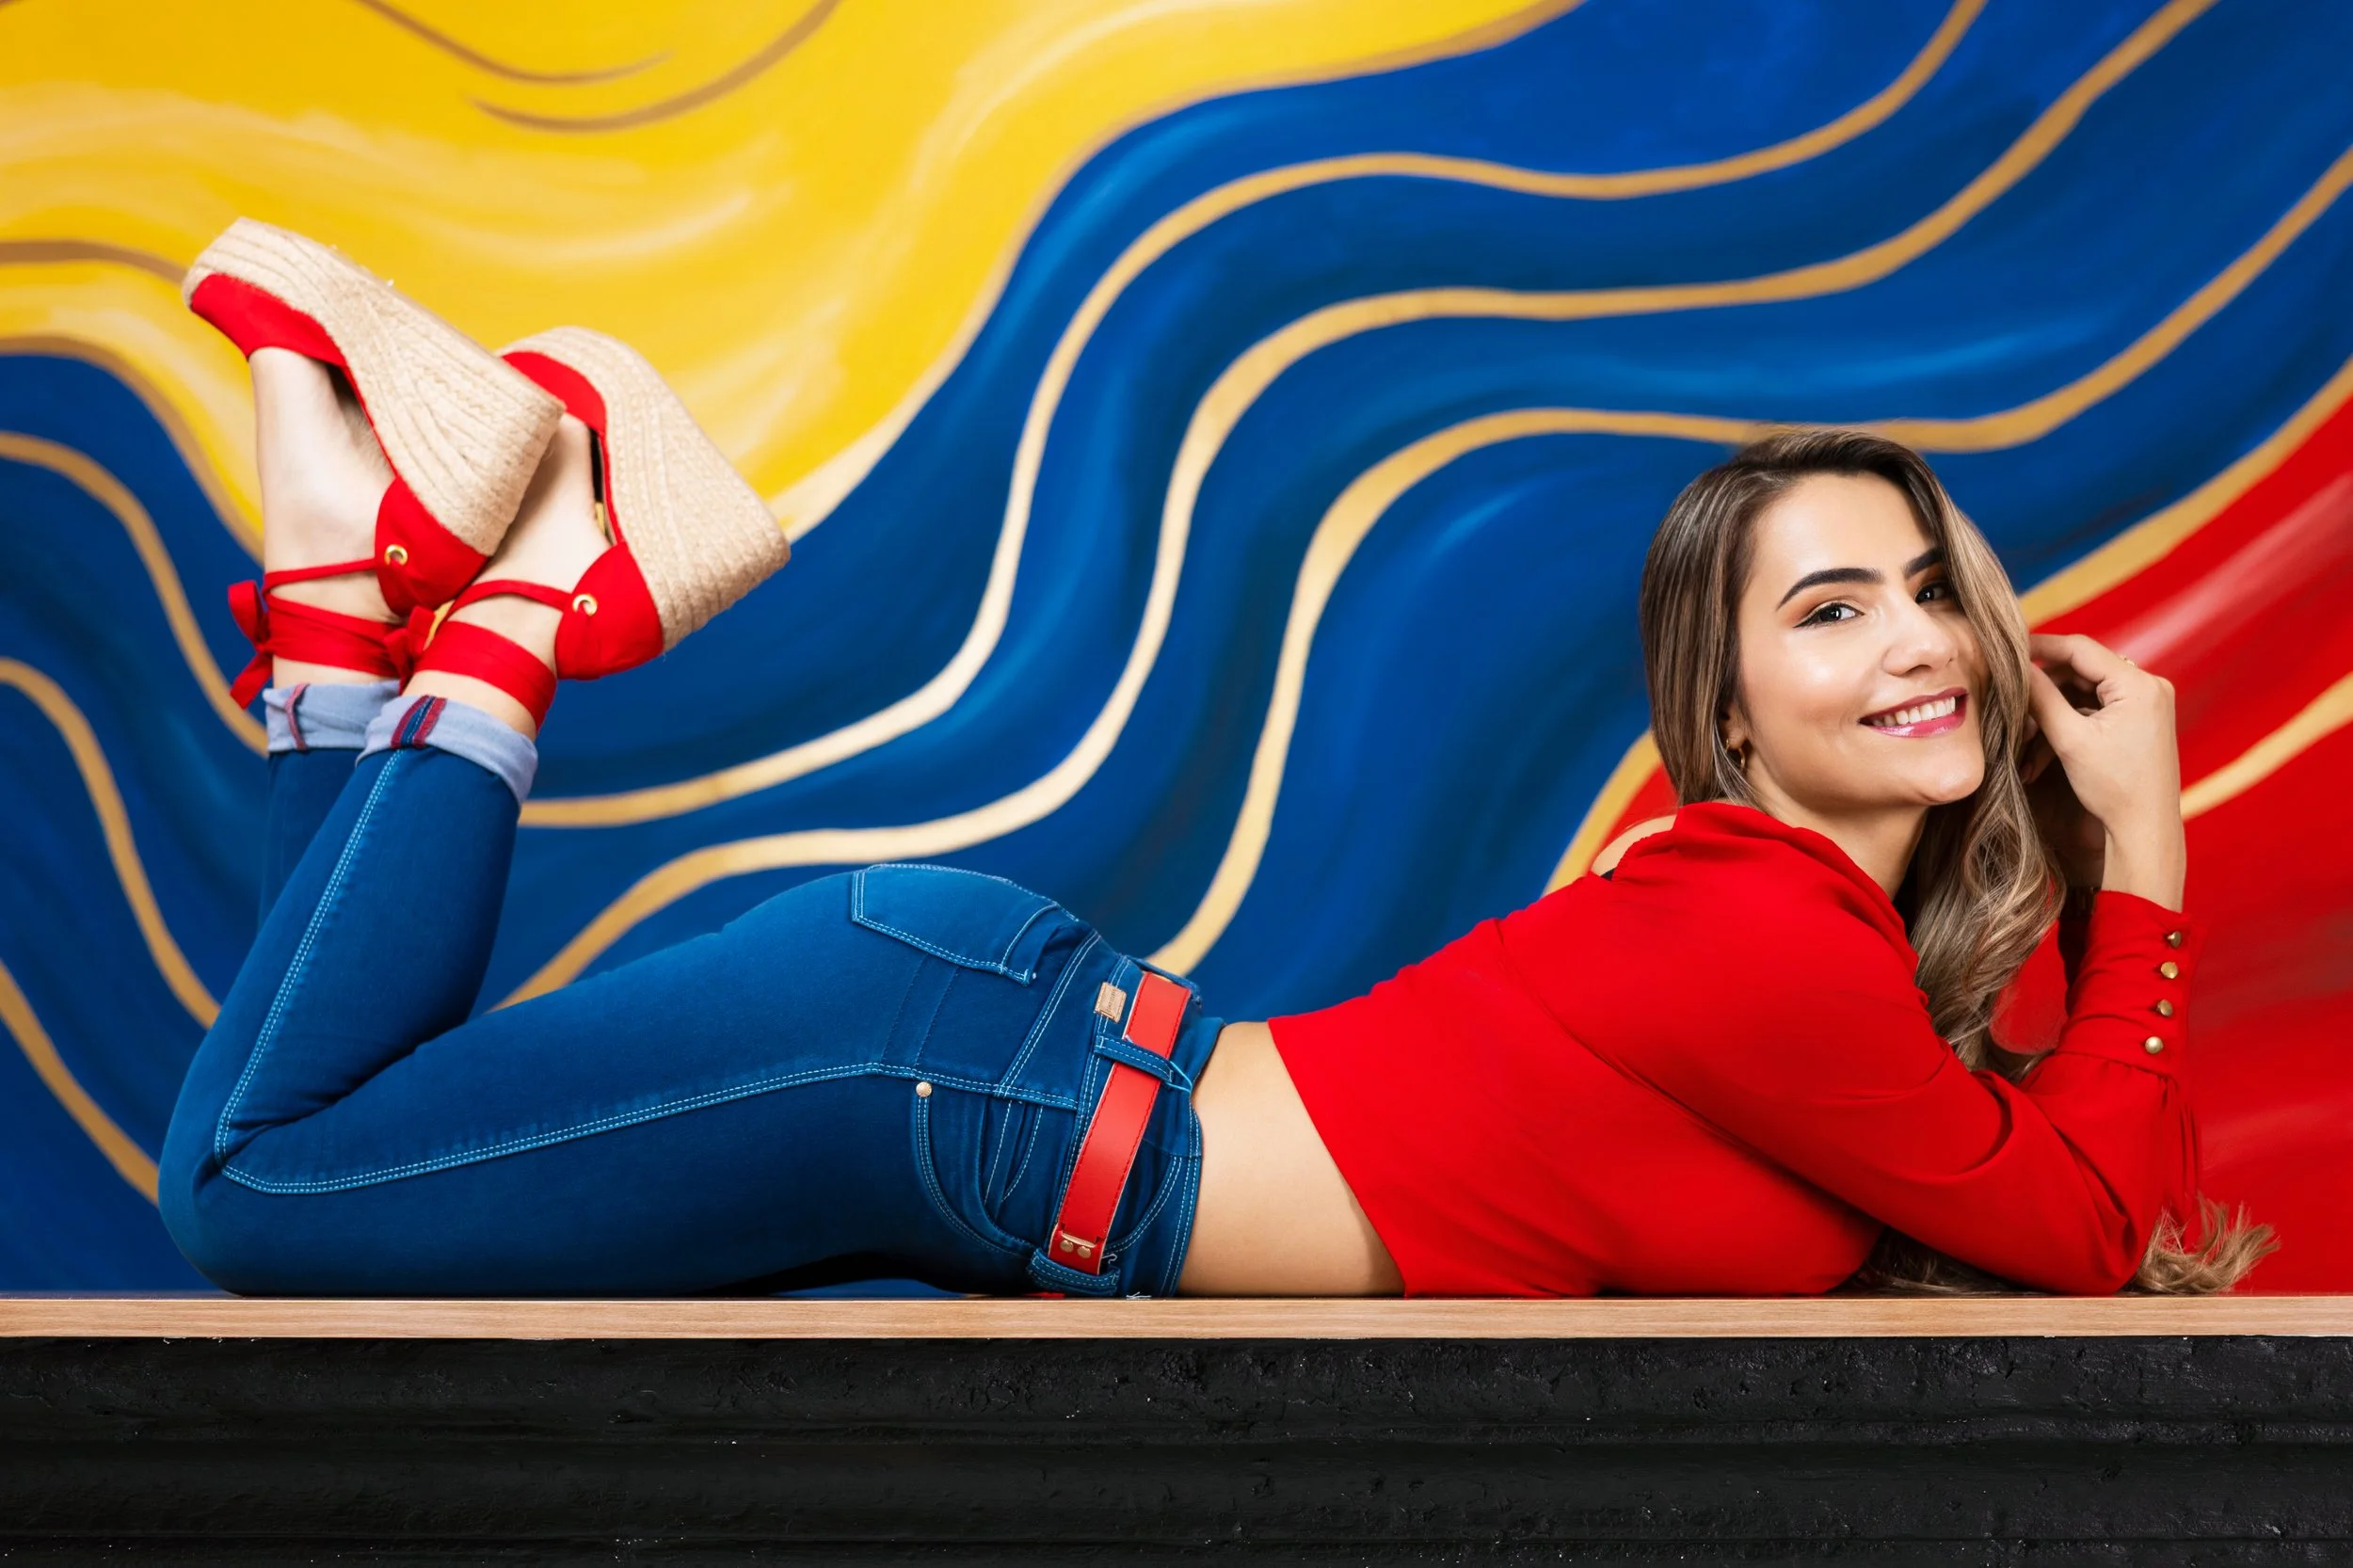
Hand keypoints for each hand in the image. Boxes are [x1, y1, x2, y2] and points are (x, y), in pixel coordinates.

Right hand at [2023, 632, 2184, 907]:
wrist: (2145, 827)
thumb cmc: (2114, 787)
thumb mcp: (2070, 739)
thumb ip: (2042, 697)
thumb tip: (2017, 667)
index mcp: (2139, 684)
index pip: (2081, 648)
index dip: (2041, 646)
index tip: (2007, 648)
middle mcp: (2151, 686)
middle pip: (2084, 668)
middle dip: (2046, 685)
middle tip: (2013, 698)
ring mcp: (2149, 702)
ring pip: (2088, 688)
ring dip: (2056, 706)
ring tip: (2028, 734)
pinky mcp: (2143, 718)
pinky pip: (2100, 705)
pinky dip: (2073, 718)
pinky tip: (2049, 740)